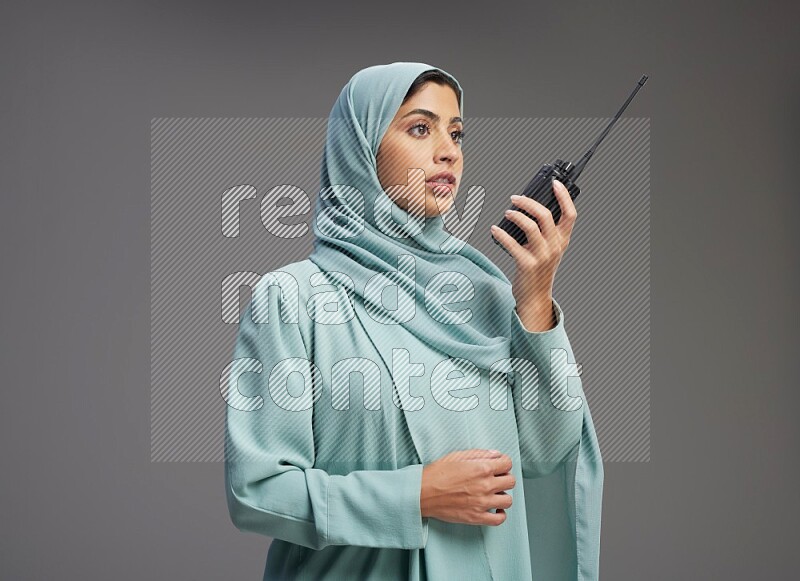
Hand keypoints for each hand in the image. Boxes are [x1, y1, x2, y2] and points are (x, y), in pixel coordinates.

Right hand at [420, 448, 515, 525]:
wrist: (422, 493)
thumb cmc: (436, 474)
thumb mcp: (457, 456)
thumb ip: (479, 454)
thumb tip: (495, 454)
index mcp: (482, 468)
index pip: (508, 464)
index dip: (503, 463)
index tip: (498, 466)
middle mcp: (485, 485)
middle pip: (511, 482)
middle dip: (504, 478)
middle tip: (495, 479)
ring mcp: (482, 503)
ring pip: (508, 500)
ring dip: (502, 496)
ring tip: (493, 494)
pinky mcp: (477, 517)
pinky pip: (499, 519)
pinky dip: (500, 514)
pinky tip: (494, 509)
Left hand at [491, 179, 576, 329]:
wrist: (535, 297)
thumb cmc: (538, 271)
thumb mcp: (548, 250)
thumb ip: (545, 232)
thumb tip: (528, 208)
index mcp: (563, 240)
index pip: (570, 214)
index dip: (564, 197)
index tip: (554, 183)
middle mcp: (555, 247)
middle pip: (546, 215)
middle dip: (528, 202)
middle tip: (515, 198)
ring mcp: (542, 256)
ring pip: (531, 227)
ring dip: (516, 215)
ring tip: (507, 213)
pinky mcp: (527, 265)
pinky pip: (512, 244)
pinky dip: (501, 234)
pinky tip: (494, 230)